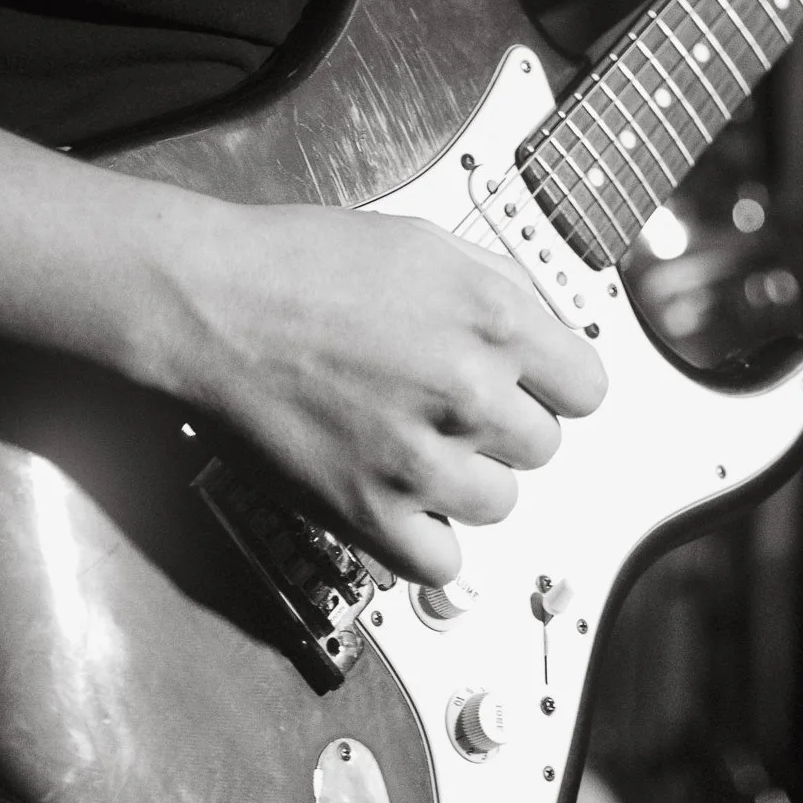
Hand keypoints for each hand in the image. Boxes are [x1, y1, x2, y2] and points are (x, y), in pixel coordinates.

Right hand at [154, 198, 607, 583]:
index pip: (588, 388)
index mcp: (493, 316)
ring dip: (465, 479)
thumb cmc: (305, 262)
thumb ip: (502, 287)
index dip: (556, 385)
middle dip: (503, 426)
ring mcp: (421, 458)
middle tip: (446, 402)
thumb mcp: (426, 241)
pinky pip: (442, 562)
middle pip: (543, 447)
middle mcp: (470, 389)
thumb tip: (550, 331)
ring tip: (414, 440)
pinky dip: (425, 538)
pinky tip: (398, 495)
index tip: (529, 385)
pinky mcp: (369, 512)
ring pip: (499, 503)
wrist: (214, 301)